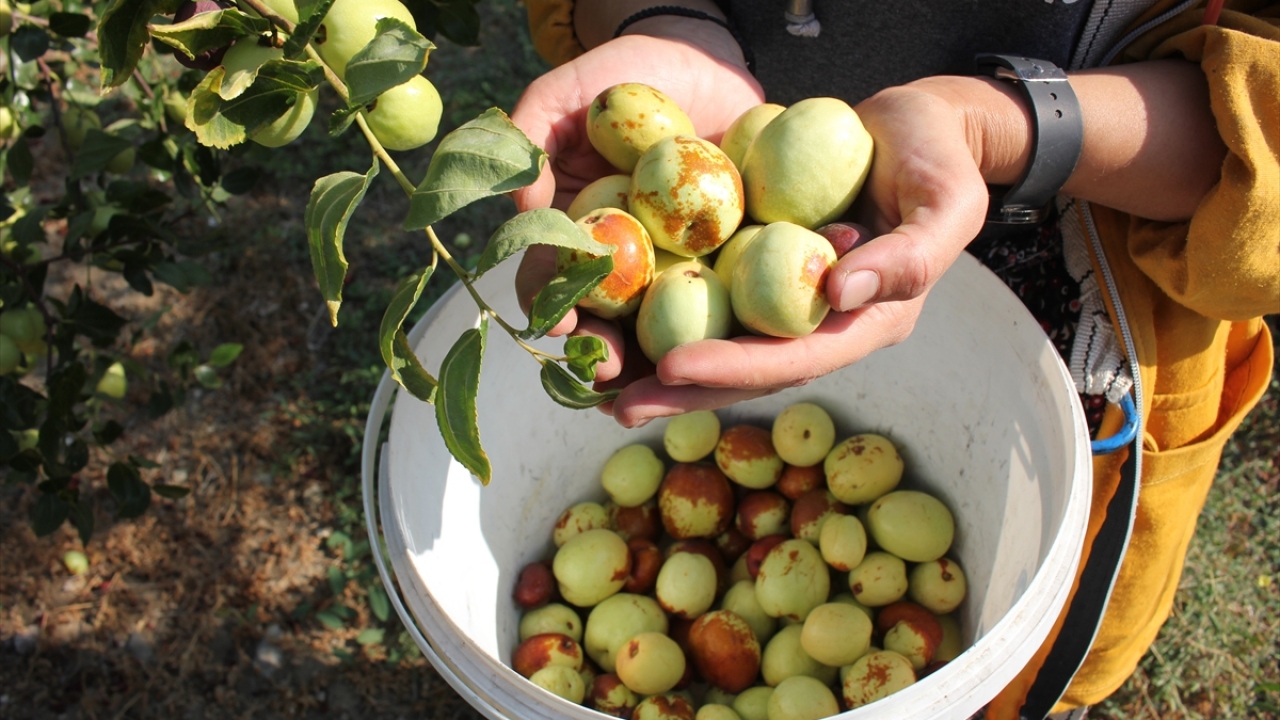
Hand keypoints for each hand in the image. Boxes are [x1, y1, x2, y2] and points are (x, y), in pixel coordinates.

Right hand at [510, 32, 762, 390]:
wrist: (705, 61)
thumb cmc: (625, 73)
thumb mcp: (568, 92)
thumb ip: (533, 136)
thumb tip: (520, 208)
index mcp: (576, 234)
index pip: (552, 282)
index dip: (550, 308)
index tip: (560, 325)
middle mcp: (623, 263)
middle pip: (608, 323)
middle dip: (604, 356)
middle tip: (613, 374)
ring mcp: (677, 267)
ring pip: (666, 329)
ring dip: (663, 364)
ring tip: (669, 383)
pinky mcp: (731, 261)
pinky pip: (733, 296)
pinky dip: (737, 325)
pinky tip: (739, 349)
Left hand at [605, 81, 994, 426]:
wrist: (916, 126)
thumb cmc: (938, 160)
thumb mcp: (949, 201)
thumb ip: (911, 255)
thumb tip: (836, 294)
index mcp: (863, 323)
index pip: (795, 358)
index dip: (734, 368)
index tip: (675, 368)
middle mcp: (817, 322)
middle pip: (745, 369)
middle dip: (682, 391)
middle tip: (617, 406)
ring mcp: (785, 297)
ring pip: (718, 340)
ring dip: (659, 367)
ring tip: (599, 381)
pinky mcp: (759, 266)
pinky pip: (707, 293)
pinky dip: (661, 308)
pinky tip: (610, 315)